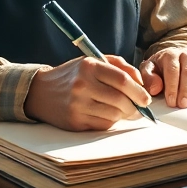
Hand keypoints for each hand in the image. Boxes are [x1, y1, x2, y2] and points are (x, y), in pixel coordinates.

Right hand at [24, 55, 151, 130]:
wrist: (40, 92)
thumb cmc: (73, 75)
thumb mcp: (93, 61)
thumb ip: (120, 66)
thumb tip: (141, 83)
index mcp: (89, 67)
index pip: (122, 80)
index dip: (139, 91)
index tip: (146, 98)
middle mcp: (82, 85)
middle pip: (120, 100)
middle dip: (135, 107)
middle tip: (140, 109)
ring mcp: (77, 105)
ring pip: (113, 115)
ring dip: (124, 115)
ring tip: (124, 111)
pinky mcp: (74, 122)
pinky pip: (102, 125)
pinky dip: (110, 121)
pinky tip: (107, 115)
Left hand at [140, 48, 186, 107]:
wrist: (179, 55)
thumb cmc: (163, 66)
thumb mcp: (150, 68)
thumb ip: (148, 78)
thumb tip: (155, 89)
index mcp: (171, 54)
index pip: (172, 69)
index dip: (172, 86)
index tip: (171, 101)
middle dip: (186, 89)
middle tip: (183, 105)